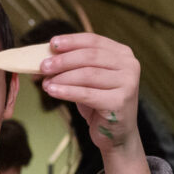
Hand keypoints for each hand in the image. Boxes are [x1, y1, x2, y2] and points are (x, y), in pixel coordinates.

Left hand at [40, 32, 142, 152]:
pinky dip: (67, 92)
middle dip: (63, 61)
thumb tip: (44, 58)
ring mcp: (127, 84)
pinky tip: (53, 92)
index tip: (52, 44)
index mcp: (123, 53)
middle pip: (90, 57)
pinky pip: (87, 94)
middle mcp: (129, 66)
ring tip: (46, 84)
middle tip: (43, 66)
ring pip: (87, 75)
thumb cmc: (100, 102)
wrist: (117, 133)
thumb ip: (74, 65)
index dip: (71, 41)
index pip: (94, 40)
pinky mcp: (119, 102)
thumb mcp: (88, 79)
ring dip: (63, 78)